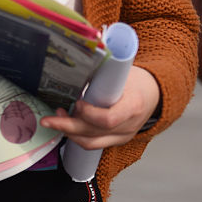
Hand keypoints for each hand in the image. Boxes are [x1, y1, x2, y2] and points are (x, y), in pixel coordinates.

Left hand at [40, 66, 160, 149]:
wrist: (153, 94)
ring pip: (91, 142)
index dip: (89, 113)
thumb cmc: (136, 81)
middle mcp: (128, 126)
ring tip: (53, 120)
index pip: (108, 119)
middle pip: (94, 133)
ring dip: (68, 132)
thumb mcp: (123, 73)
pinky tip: (66, 124)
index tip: (77, 102)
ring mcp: (122, 136)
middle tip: (48, 120)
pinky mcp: (116, 140)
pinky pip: (93, 144)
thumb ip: (103, 72)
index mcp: (132, 106)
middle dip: (67, 126)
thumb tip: (81, 57)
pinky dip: (76, 136)